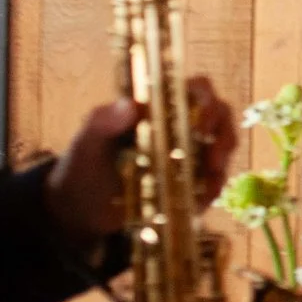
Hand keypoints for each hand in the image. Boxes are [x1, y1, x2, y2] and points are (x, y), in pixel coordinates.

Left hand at [48, 76, 237, 250]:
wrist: (78, 210)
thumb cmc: (84, 165)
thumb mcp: (87, 142)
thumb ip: (103, 121)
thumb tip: (131, 105)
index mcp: (161, 107)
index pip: (196, 90)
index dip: (207, 100)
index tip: (201, 122)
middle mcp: (182, 126)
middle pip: (219, 118)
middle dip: (222, 136)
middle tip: (213, 158)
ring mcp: (189, 155)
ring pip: (222, 150)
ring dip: (221, 164)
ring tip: (209, 183)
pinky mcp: (190, 184)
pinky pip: (212, 184)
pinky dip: (211, 192)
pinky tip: (199, 202)